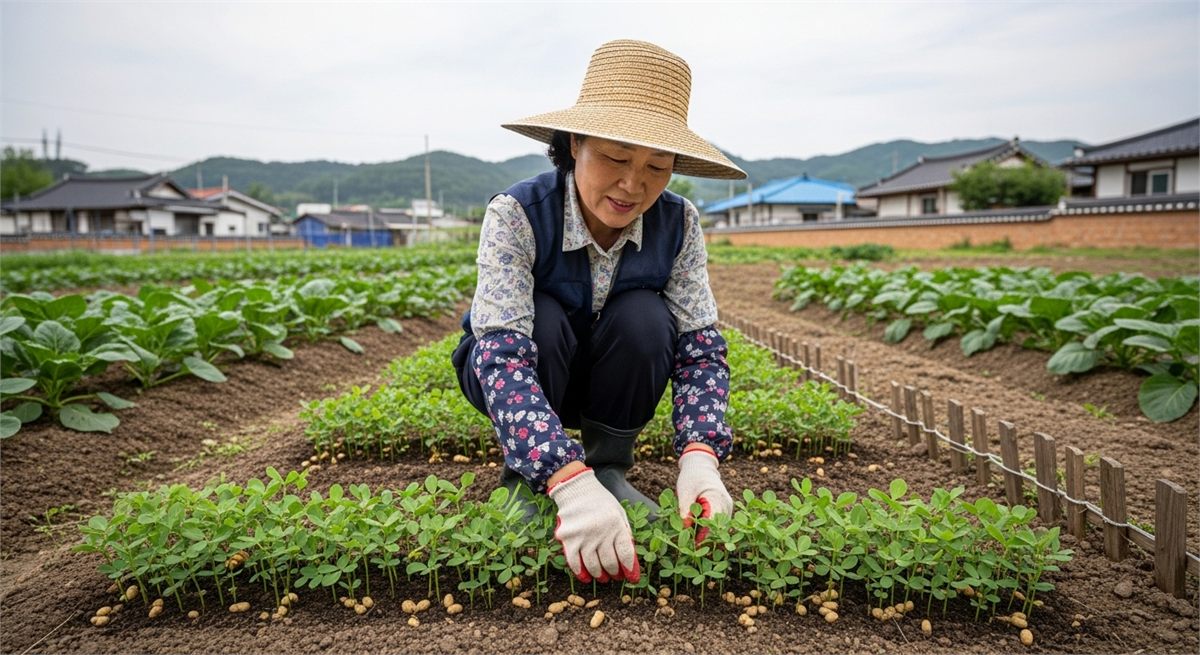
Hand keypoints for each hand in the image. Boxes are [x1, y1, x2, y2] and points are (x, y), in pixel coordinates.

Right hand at [548, 467, 639, 583]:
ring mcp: (583, 537)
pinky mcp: (569, 539)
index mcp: (616, 525)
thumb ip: (625, 533)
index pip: (626, 554)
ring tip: (603, 577)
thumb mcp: (619, 513)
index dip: (630, 569)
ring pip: (593, 565)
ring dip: (599, 575)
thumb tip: (630, 556)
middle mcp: (601, 533)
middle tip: (616, 576)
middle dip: (615, 573)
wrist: (576, 489)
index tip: (632, 577)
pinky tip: (586, 577)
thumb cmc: (600, 502)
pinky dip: (581, 572)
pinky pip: (574, 562)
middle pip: (610, 562)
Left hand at [675, 446, 733, 542]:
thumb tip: (685, 527)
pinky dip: (711, 530)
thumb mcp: (684, 491)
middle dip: (706, 538)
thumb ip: (685, 508)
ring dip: (708, 535)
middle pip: (718, 527)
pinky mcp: (725, 510)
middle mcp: (726, 504)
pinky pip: (720, 524)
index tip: (692, 544)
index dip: (703, 534)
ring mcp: (728, 508)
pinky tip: (700, 534)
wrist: (701, 467)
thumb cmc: (691, 477)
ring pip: (720, 528)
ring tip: (695, 542)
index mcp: (716, 497)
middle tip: (693, 547)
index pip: (712, 521)